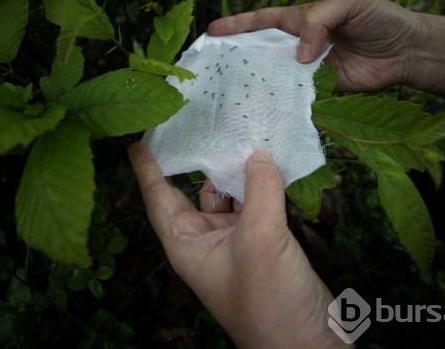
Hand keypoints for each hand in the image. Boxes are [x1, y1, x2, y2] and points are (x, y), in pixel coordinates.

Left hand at [128, 142, 346, 348]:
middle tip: (195, 118)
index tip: (138, 139)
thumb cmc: (269, 301)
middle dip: (194, 158)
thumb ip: (260, 191)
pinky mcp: (263, 242)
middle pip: (191, 190)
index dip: (147, 168)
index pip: (158, 197)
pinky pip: (255, 202)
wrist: (306, 344)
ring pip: (227, 194)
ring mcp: (235, 241)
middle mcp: (205, 240)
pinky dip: (260, 182)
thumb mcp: (260, 240)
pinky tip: (267, 158)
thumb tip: (259, 153)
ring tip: (234, 128)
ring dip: (232, 167)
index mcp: (187, 244)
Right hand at [208, 0, 444, 99]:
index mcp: (302, 18)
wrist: (407, 51)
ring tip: (228, 93)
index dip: (238, 25)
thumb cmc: (379, 18)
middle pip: (262, 51)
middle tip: (211, 68)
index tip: (212, 31)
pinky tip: (264, 110)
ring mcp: (308, 70)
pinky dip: (282, 103)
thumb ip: (320, 20)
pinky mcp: (321, 92)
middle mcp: (300, 45)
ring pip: (275, 77)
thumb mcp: (349, 2)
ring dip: (256, 83)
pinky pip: (296, 97)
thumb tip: (300, 55)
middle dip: (237, 57)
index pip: (264, 20)